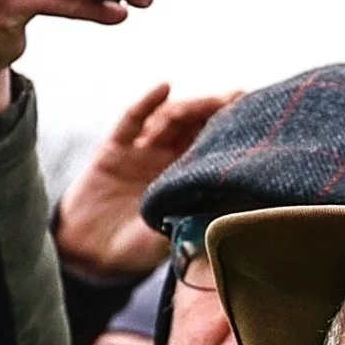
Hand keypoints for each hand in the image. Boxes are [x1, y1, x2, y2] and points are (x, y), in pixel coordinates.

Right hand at [54, 81, 238, 281]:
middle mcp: (166, 161)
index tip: (253, 112)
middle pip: (194, 125)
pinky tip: (166, 87)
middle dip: (214, 110)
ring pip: (168, 118)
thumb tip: (234, 210)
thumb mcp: (176, 237)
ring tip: (200, 106)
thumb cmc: (136, 253)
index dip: (230, 128)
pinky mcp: (114, 149)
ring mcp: (141, 152)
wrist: (91, 257)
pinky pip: (131, 120)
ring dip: (185, 109)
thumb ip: (197, 219)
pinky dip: (148, 102)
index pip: (212, 146)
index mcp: (187, 181)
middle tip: (234, 98)